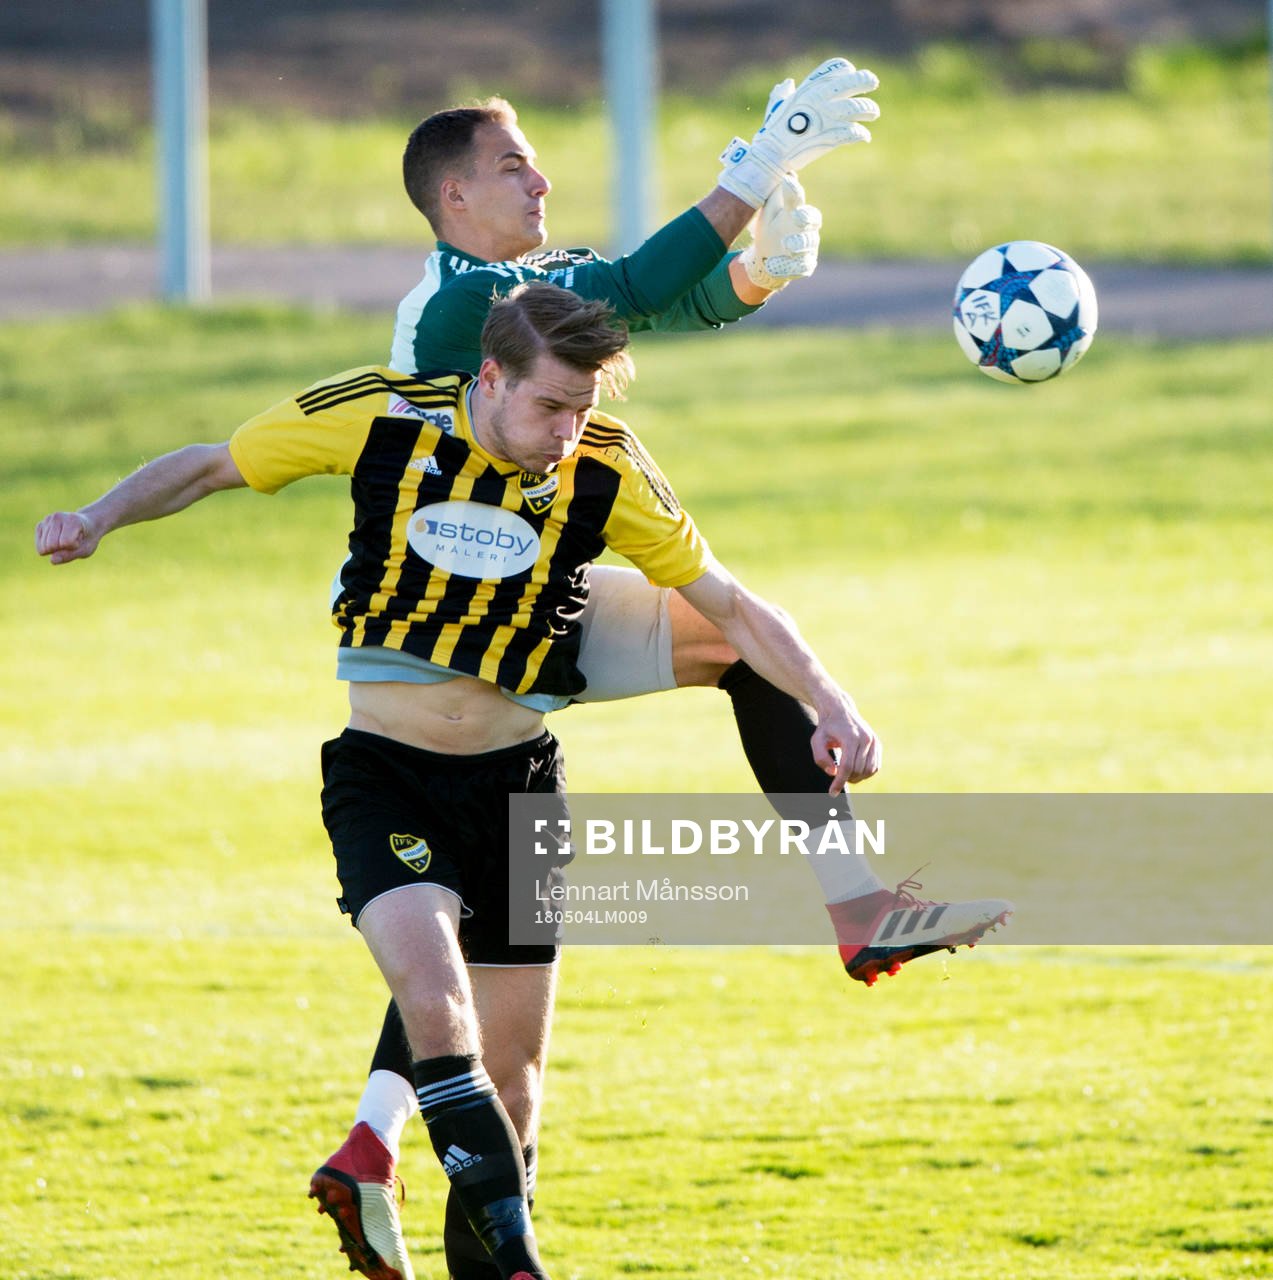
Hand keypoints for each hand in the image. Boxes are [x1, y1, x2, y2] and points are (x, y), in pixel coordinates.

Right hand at [35, 511, 99, 563]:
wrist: (88, 524)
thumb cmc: (88, 538)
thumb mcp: (86, 549)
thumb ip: (70, 555)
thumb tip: (52, 560)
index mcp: (72, 520)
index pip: (65, 543)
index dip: (74, 547)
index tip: (80, 539)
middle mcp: (57, 517)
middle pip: (51, 546)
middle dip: (61, 549)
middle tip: (72, 540)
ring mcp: (47, 520)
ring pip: (43, 547)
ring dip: (55, 548)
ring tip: (66, 539)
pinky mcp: (40, 525)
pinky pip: (39, 546)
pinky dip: (48, 547)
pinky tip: (57, 539)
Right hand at [718, 57, 879, 207]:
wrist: (773, 155)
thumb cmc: (773, 132)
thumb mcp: (777, 107)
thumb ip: (783, 94)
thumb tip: (787, 84)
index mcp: (811, 87)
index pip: (837, 68)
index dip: (847, 70)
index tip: (852, 74)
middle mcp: (823, 97)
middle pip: (854, 81)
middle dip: (866, 80)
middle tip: (873, 83)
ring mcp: (829, 116)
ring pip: (860, 107)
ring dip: (869, 109)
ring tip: (873, 113)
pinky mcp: (834, 135)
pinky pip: (855, 132)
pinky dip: (861, 134)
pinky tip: (864, 136)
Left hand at [739, 173, 821, 291]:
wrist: (768, 261)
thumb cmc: (770, 231)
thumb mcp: (769, 213)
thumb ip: (776, 195)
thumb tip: (786, 171)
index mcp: (795, 211)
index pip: (798, 199)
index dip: (794, 191)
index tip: (787, 181)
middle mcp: (807, 227)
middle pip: (813, 218)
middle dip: (806, 217)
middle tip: (796, 216)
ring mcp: (808, 246)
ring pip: (808, 243)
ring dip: (798, 244)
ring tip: (786, 245)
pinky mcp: (806, 265)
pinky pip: (803, 266)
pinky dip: (791, 267)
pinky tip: (777, 266)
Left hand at [811, 695, 881, 794]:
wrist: (840, 711)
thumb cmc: (826, 728)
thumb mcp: (816, 741)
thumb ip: (821, 758)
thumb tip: (833, 773)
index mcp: (851, 737)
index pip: (847, 767)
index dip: (839, 782)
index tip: (832, 793)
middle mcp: (866, 739)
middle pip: (857, 770)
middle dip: (845, 779)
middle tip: (835, 776)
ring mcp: (874, 741)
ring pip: (869, 771)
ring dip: (856, 777)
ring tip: (844, 772)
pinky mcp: (878, 744)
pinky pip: (875, 767)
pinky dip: (865, 773)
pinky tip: (854, 769)